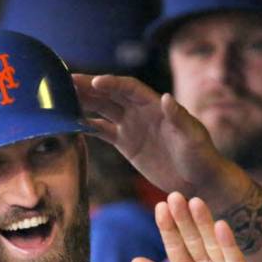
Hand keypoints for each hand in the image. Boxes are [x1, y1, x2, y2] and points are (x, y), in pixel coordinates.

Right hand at [73, 74, 246, 200]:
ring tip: (60, 98)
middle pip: (110, 94)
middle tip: (64, 81)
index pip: (128, 88)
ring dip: (83, 102)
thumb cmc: (200, 156)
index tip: (93, 82)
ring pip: (102, 109)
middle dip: (88, 87)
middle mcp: (140, 112)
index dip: (111, 83)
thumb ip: (179, 118)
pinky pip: (102, 130)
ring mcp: (131, 126)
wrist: (197, 180)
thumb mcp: (192, 137)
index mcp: (155, 106)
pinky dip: (87, 126)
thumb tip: (166, 97)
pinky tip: (71, 123)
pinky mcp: (126, 143)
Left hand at [131, 192, 261, 261]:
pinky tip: (219, 226)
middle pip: (192, 239)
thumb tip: (136, 260)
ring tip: (194, 202)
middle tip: (173, 195)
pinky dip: (228, 243)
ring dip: (204, 224)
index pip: (174, 246)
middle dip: (183, 218)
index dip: (167, 227)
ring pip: (212, 244)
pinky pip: (235, 261)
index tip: (159, 206)